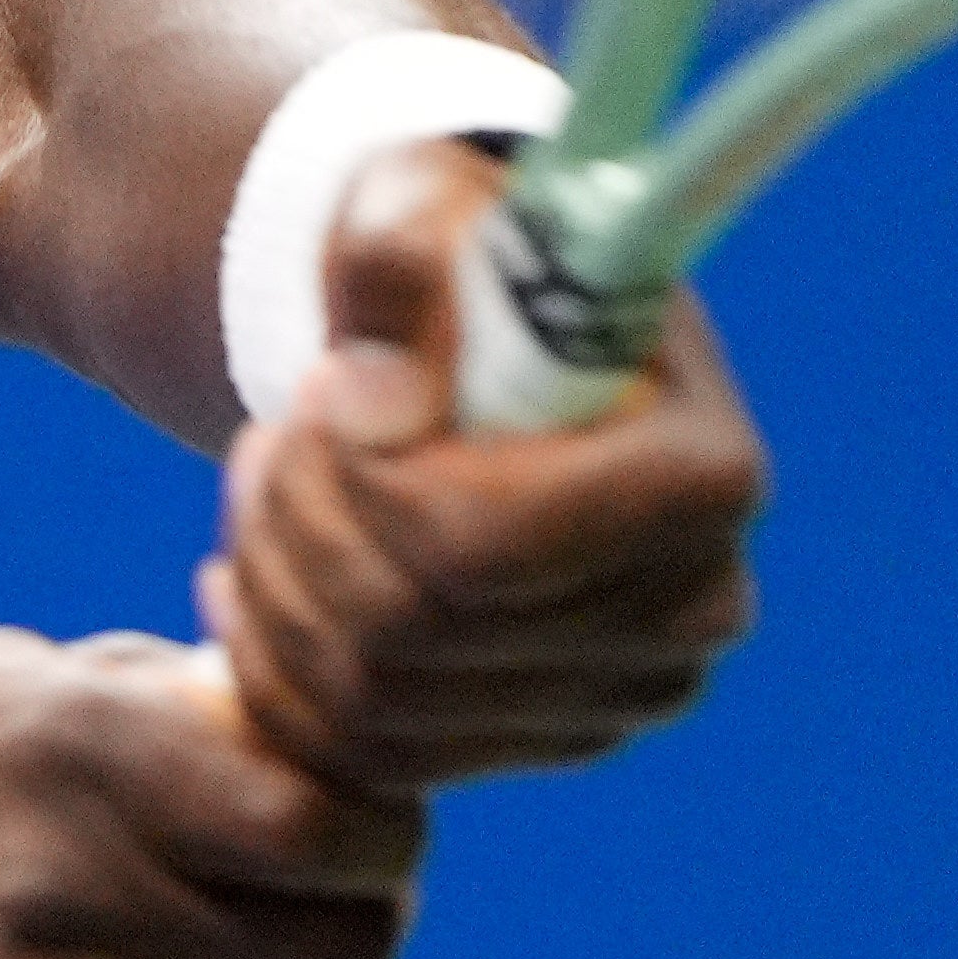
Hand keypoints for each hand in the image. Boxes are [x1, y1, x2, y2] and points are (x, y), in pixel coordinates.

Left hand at [207, 140, 765, 788]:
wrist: (480, 355)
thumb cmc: (460, 266)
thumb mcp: (419, 200)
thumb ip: (396, 249)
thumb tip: (370, 397)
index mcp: (705, 477)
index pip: (487, 544)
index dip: (366, 478)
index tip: (331, 384)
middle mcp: (690, 611)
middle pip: (414, 631)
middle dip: (304, 518)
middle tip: (280, 427)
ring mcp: (612, 698)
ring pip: (368, 703)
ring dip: (275, 580)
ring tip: (269, 478)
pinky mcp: (528, 746)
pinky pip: (354, 758)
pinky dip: (271, 664)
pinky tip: (252, 567)